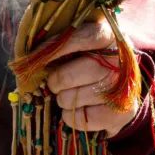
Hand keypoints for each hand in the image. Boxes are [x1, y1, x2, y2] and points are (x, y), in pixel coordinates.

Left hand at [46, 18, 139, 137]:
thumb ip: (61, 42)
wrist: (122, 85)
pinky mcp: (122, 112)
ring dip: (62, 99)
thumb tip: (31, 55)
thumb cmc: (92, 59)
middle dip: (54, 81)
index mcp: (109, 36)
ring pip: (71, 99)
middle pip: (68, 76)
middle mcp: (120, 61)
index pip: (80, 38)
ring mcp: (122, 88)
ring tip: (70, 94)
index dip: (54, 48)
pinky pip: (80, 118)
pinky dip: (70, 116)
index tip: (35, 56)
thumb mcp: (82, 43)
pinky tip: (77, 108)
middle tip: (55, 82)